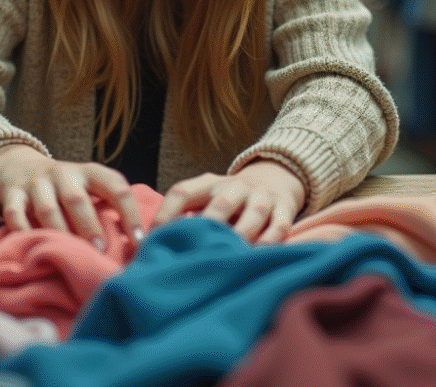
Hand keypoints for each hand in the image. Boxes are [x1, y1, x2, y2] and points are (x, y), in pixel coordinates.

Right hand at [0, 143, 144, 248]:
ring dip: (60, 231)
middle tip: (100, 251)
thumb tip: (137, 243)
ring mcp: (36, 183)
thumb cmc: (67, 188)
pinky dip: (22, 231)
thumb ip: (108, 207)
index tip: (140, 240)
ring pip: (47, 208)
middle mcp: (63, 174)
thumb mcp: (89, 188)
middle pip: (77, 198)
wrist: (20, 167)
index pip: (116, 186)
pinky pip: (14, 213)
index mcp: (89, 172)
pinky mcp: (12, 194)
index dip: (130, 212)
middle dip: (89, 226)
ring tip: (69, 254)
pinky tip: (33, 248)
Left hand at [152, 160, 304, 243]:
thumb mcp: (206, 198)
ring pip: (253, 214)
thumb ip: (186, 217)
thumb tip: (151, 248)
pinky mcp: (284, 209)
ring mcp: (262, 197)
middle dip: (209, 225)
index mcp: (208, 184)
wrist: (274, 178)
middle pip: (221, 202)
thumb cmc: (228, 200)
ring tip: (230, 258)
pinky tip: (258, 256)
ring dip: (242, 235)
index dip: (166, 214)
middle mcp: (235, 187)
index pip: (182, 192)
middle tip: (196, 252)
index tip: (152, 240)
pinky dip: (271, 242)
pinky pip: (280, 226)